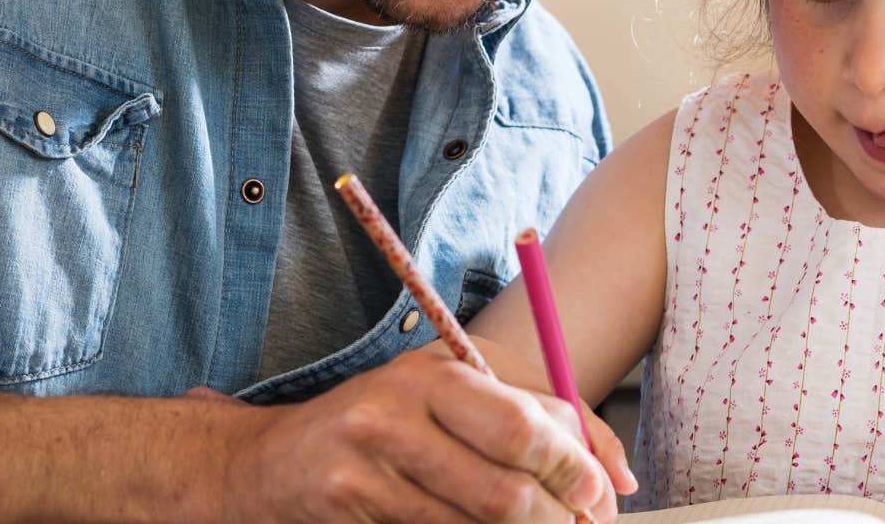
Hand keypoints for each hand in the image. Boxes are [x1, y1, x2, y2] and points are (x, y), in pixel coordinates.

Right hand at [212, 347, 620, 521]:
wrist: (269, 463)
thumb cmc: (377, 425)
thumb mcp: (448, 397)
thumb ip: (534, 418)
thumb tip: (616, 474)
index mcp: (432, 375)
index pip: (524, 428)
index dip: (575, 471)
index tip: (599, 495)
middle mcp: (396, 417)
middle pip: (504, 491)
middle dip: (555, 521)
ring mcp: (367, 473)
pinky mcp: (347, 512)